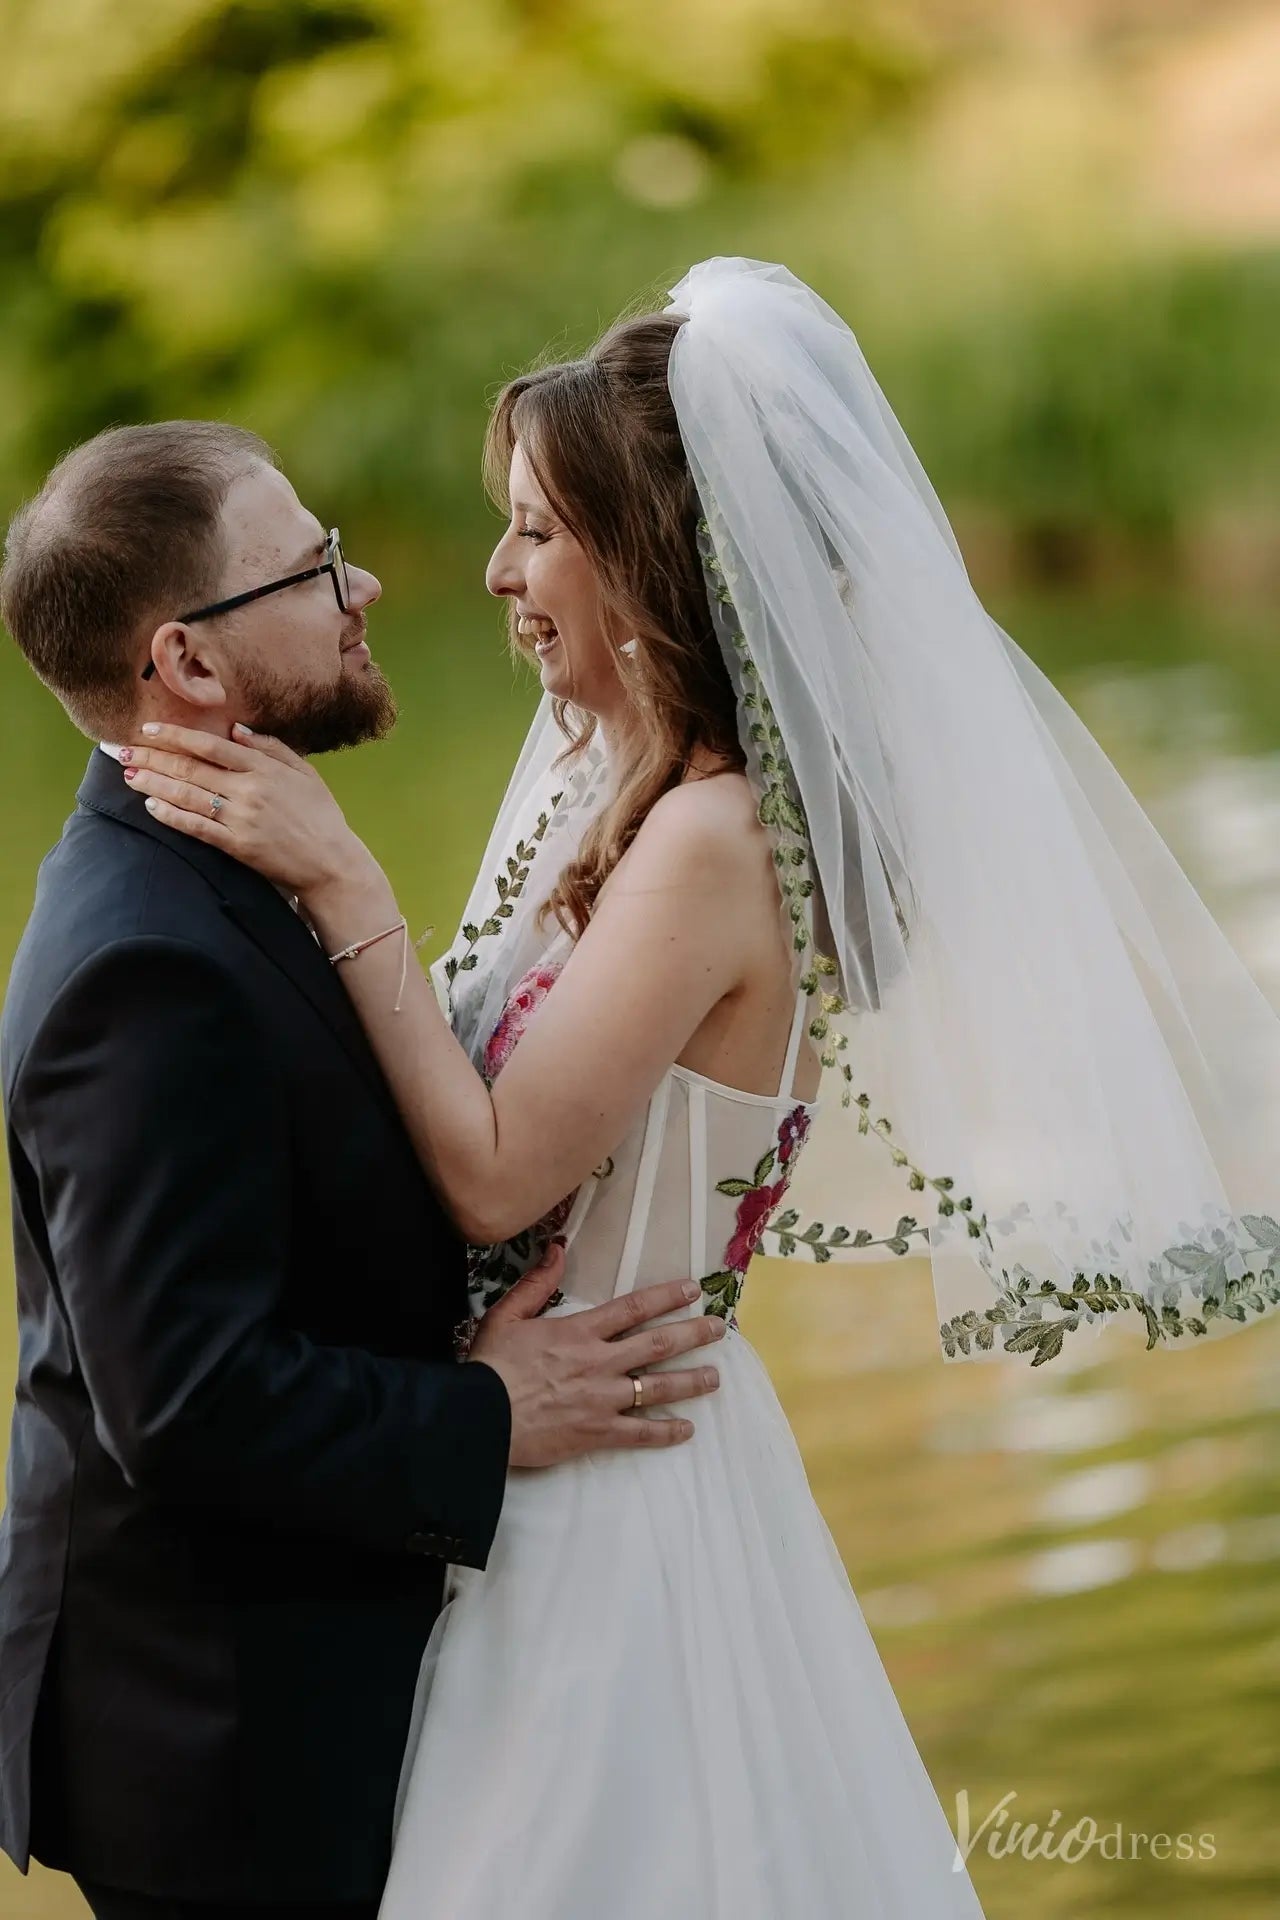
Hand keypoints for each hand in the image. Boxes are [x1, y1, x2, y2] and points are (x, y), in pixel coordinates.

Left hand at [120, 723, 375, 900]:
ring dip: (154, 783)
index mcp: (265, 768)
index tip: (149, 729)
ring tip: (129, 774)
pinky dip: (172, 816)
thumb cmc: (322, 816)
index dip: (176, 736)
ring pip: (188, 795)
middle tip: (122, 750)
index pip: (211, 746)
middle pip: (191, 768)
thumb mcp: (305, 773)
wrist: (332, 863)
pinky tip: (151, 806)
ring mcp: (241, 818)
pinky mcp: (237, 845)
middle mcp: (250, 789)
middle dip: (153, 757)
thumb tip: (236, 730)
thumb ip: (272, 748)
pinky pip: (197, 827)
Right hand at [469, 1246, 725, 1468]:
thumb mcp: (507, 1314)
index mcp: (580, 1332)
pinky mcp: (597, 1432)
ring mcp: (602, 1399)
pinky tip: (686, 1429)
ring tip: (715, 1377)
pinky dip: (665, 1432)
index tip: (693, 1289)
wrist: (480, 1417)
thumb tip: (558, 1247)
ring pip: (657, 1388)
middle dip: (692, 1334)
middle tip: (720, 1328)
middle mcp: (599, 1362)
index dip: (667, 1297)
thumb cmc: (491, 1365)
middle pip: (657, 1344)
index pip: (634, 1308)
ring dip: (690, 1381)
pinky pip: (639, 1433)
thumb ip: (537, 1282)